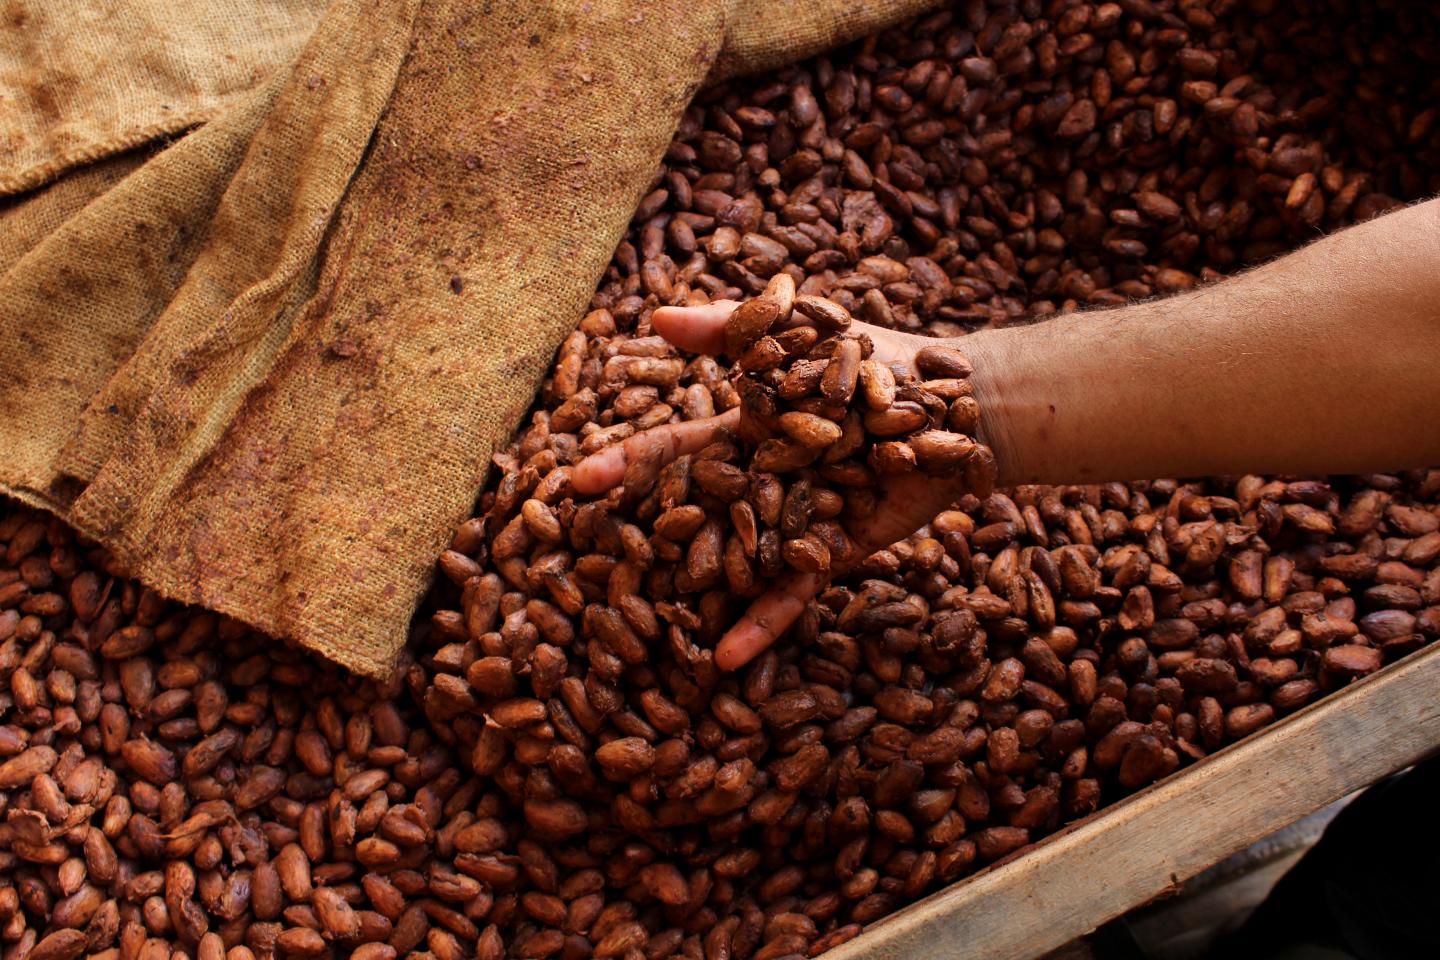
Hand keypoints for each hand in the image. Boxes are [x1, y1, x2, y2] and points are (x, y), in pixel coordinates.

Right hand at [572, 300, 995, 670]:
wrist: (967, 403)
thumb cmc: (885, 361)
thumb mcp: (802, 334)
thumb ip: (732, 330)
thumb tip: (655, 316)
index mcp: (749, 434)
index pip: (675, 451)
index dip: (627, 465)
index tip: (577, 481)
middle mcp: (764, 481)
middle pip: (691, 512)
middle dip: (639, 532)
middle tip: (582, 557)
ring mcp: (796, 521)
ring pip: (733, 562)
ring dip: (691, 591)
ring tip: (639, 627)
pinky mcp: (833, 551)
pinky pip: (793, 591)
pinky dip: (762, 623)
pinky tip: (726, 657)